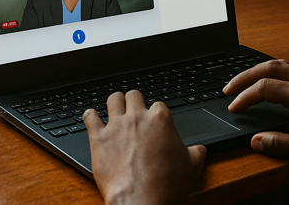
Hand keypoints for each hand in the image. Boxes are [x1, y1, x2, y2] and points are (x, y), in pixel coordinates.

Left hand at [84, 91, 206, 204]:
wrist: (141, 200)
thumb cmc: (167, 184)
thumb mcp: (192, 167)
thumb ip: (196, 152)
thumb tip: (199, 150)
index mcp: (160, 119)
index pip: (158, 104)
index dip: (156, 114)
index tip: (155, 122)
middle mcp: (137, 117)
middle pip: (134, 95)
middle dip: (134, 101)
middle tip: (134, 111)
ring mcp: (116, 126)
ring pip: (113, 99)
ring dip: (114, 102)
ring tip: (115, 109)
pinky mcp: (98, 139)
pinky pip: (89, 117)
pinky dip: (91, 116)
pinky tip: (93, 118)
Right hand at [223, 59, 288, 158]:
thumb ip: (280, 144)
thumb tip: (256, 141)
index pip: (265, 88)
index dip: (245, 97)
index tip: (233, 107)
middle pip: (269, 67)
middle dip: (245, 76)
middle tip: (228, 88)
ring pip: (279, 64)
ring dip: (257, 70)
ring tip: (240, 81)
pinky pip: (288, 68)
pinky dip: (270, 71)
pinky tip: (264, 79)